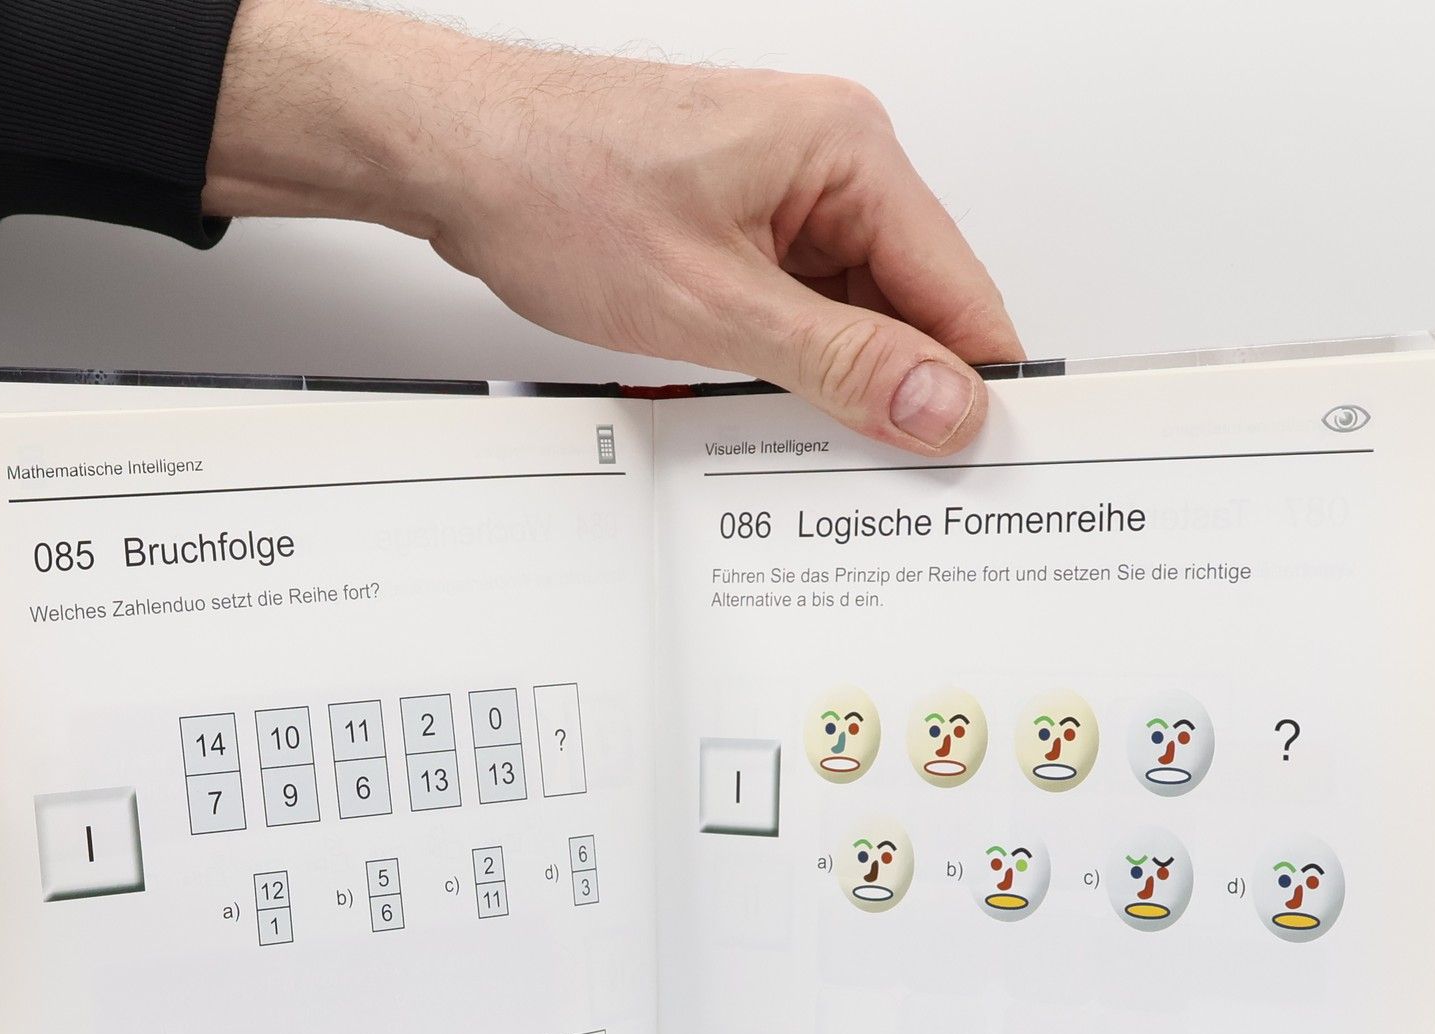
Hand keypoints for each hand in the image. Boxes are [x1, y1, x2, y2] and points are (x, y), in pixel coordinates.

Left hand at [207, 1, 1020, 453]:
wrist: (453, 154)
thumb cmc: (557, 185)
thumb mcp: (713, 305)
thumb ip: (841, 363)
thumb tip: (942, 404)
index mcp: (848, 152)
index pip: (958, 290)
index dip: (972, 387)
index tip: (981, 465)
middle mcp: (828, 162)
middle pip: (910, 307)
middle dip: (896, 393)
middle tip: (886, 479)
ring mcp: (783, 193)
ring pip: (851, 316)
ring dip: (832, 383)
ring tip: (799, 434)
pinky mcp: (741, 225)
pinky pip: (798, 309)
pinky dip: (786, 364)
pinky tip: (758, 402)